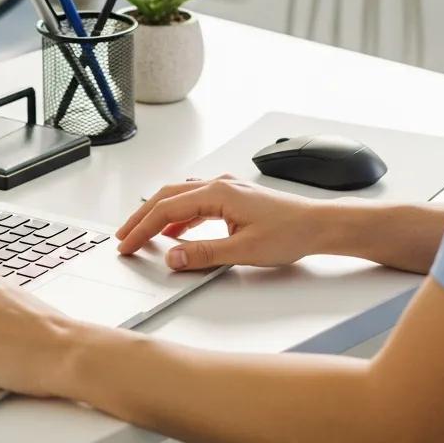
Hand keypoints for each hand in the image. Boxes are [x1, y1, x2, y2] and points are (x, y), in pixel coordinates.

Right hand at [116, 175, 322, 270]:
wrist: (318, 224)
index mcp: (217, 192)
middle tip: (124, 237)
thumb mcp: (243, 251)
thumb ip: (203, 254)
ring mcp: (227, 188)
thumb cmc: (290, 232)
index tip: (127, 244)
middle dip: (142, 217)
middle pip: (168, 196)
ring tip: (143, 234)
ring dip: (160, 215)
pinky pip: (197, 201)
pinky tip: (176, 231)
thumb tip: (172, 258)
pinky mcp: (234, 197)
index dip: (142, 228)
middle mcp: (219, 184)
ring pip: (181, 197)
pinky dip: (180, 215)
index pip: (167, 209)